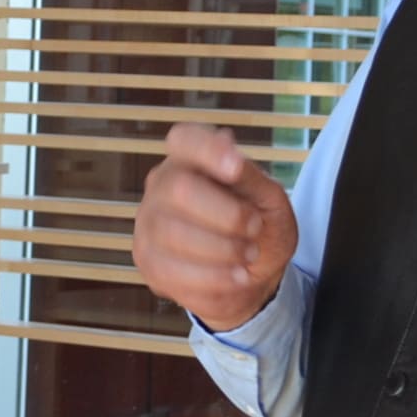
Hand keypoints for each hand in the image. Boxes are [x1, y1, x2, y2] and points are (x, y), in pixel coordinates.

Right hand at [132, 124, 297, 331]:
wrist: (249, 272)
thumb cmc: (257, 226)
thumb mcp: (268, 198)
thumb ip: (249, 174)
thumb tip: (225, 140)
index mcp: (191, 159)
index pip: (184, 140)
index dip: (206, 149)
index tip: (235, 167)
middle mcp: (161, 186)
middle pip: (179, 189)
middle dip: (227, 214)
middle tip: (255, 227)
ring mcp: (148, 224)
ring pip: (174, 233)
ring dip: (223, 249)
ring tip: (249, 254)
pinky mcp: (148, 262)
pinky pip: (174, 270)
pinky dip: (214, 277)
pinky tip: (236, 276)